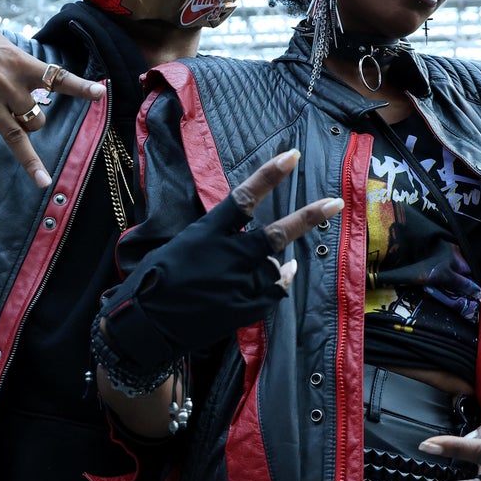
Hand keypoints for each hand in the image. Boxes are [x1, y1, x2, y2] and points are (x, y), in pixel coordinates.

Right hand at [0, 15, 104, 186]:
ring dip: (29, 158)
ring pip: (15, 135)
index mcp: (20, 65)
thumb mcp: (5, 45)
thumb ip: (24, 67)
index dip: (80, 87)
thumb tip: (44, 81)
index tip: (101, 93)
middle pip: (35, 118)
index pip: (57, 78)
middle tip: (26, 117)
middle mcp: (6, 85)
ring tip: (43, 180)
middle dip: (36, 123)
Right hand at [98, 149, 343, 369]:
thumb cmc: (154, 280)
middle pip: (278, 233)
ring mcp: (237, 284)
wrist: (144, 324)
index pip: (245, 197)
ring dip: (278, 263)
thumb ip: (215, 238)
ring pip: (276, 266)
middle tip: (336, 202)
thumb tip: (246, 239)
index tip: (293, 156)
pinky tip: (286, 274)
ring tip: (279, 263)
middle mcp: (228, 255)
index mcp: (208, 233)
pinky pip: (274, 292)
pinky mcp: (241, 309)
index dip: (270, 174)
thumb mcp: (180, 246)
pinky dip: (282, 281)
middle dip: (309, 217)